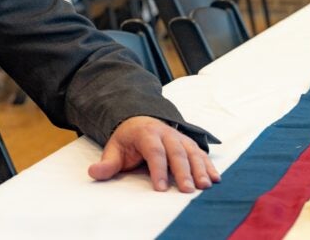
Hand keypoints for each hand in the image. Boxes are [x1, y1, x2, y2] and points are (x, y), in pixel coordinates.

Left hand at [87, 116, 220, 191]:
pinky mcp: (189, 143)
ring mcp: (179, 137)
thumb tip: (93, 172)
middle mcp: (166, 133)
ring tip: (206, 185)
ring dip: (200, 169)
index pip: (154, 151)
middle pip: (176, 152)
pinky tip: (216, 178)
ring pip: (192, 152)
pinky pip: (201, 153)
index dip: (158, 169)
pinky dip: (209, 165)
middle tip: (187, 190)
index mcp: (146, 133)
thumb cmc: (127, 140)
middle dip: (183, 171)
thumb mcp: (114, 148)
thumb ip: (107, 163)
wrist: (140, 119)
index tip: (160, 188)